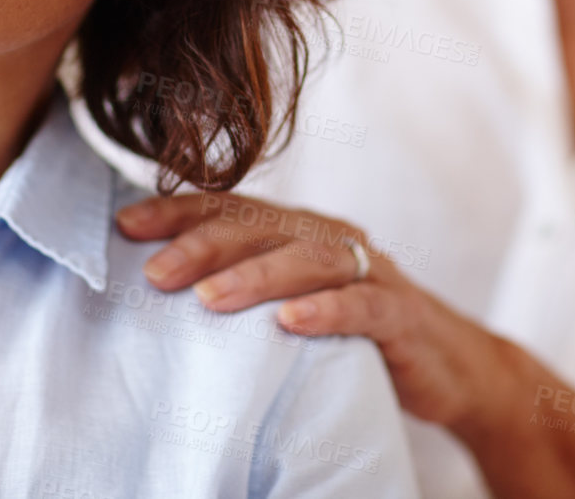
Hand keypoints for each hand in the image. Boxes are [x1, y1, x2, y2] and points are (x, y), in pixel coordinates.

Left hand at [117, 192, 574, 497]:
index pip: (230, 208)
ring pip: (306, 259)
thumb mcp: (293, 301)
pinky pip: (363, 304)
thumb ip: (244, 283)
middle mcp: (332, 238)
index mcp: (299, 229)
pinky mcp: (401, 313)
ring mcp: (370, 271)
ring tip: (208, 298)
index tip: (124, 226)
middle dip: (203, 245)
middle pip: (261, 227)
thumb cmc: (354, 332)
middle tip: (154, 270)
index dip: (178, 212)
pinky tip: (288, 324)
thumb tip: (156, 279)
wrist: (450, 367)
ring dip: (254, 276)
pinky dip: (325, 310)